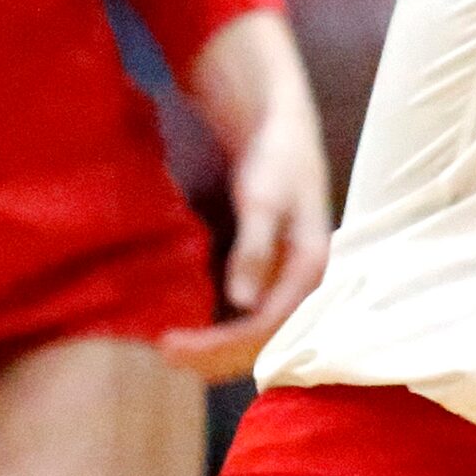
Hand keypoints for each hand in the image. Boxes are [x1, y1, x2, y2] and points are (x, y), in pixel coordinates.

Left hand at [160, 16, 334, 381]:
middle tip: (163, 352)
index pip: (268, 326)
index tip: (169, 344)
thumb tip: (242, 304)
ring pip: (259, 333)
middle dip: (217, 355)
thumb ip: (254, 250)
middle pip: (266, 340)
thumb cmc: (275, 155)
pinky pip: (252, 315)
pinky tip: (192, 325)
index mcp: (311, 266)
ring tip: (173, 347)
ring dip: (219, 348)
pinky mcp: (274, 270)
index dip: (220, 344)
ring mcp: (290, 277)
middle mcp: (306, 281)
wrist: (277, 121)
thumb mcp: (263, 199)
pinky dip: (222, 328)